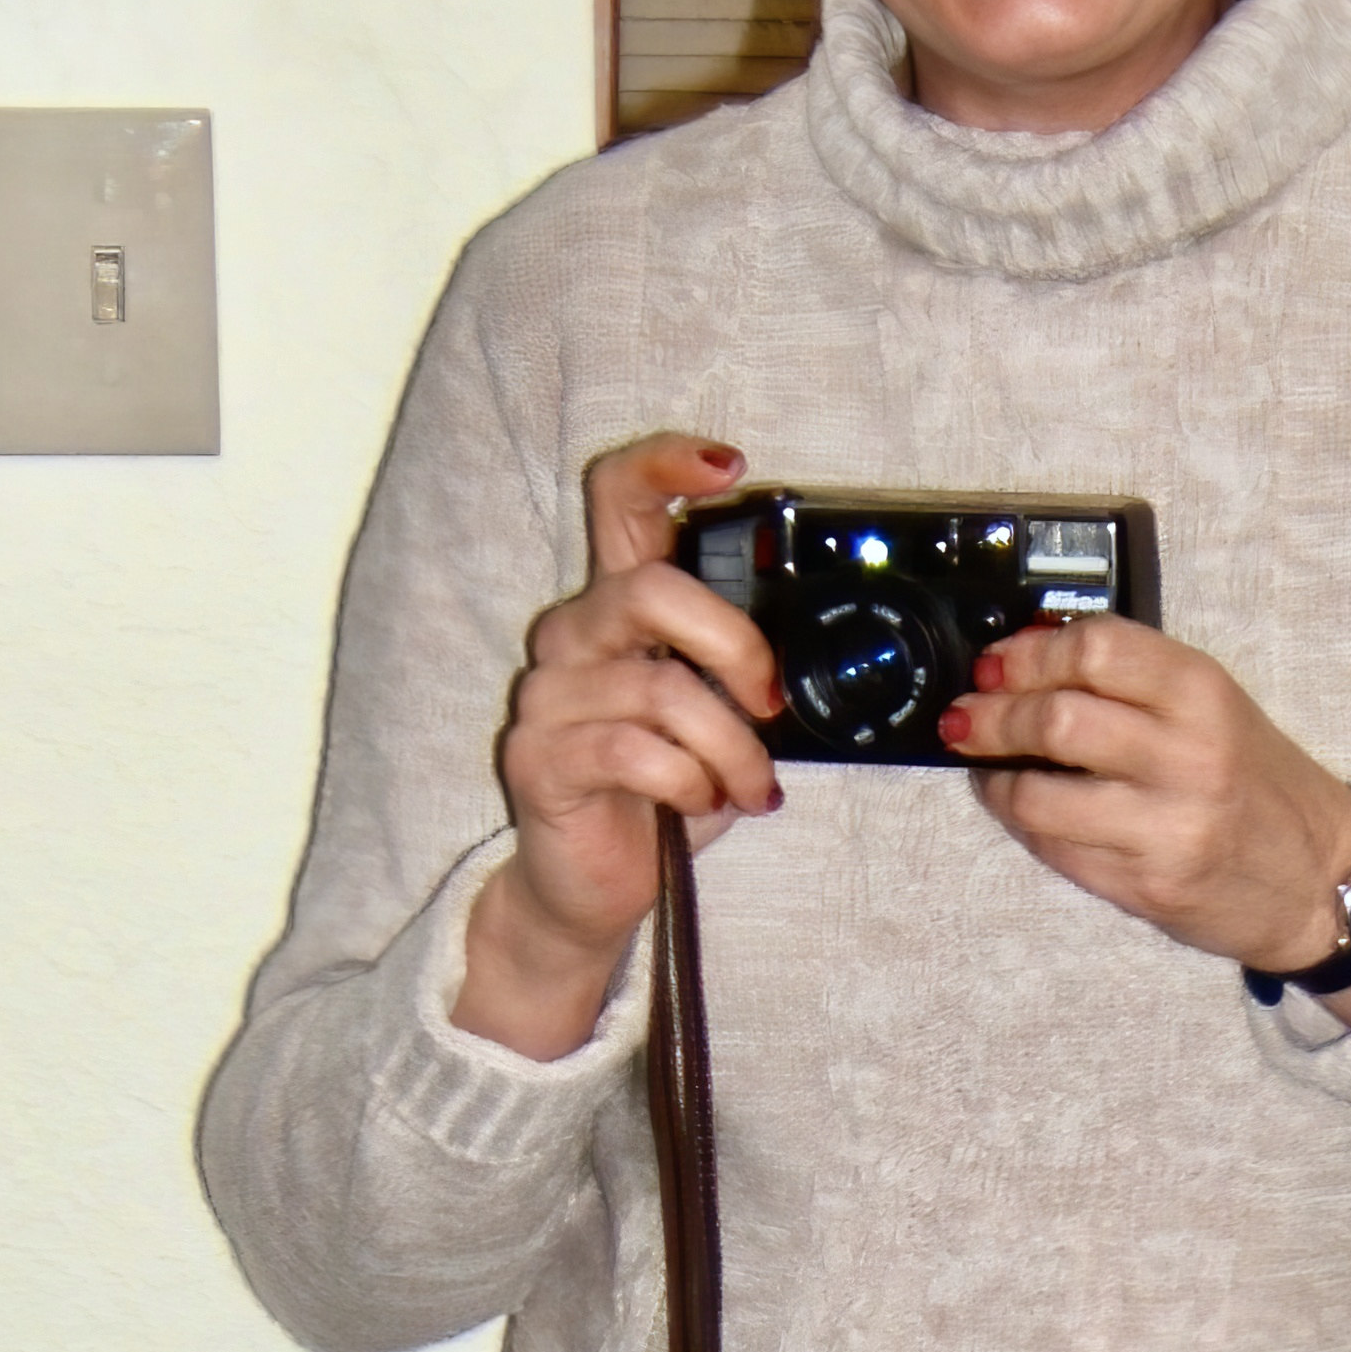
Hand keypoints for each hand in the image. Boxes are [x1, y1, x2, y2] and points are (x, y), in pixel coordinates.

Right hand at [454, 434, 780, 1060]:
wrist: (594, 887)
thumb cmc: (664, 793)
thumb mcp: (718, 716)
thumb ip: (741, 668)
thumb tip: (813, 652)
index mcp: (620, 607)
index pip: (619, 499)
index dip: (666, 464)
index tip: (731, 465)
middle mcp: (574, 636)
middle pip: (648, 588)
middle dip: (733, 644)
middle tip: (769, 700)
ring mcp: (548, 696)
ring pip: (658, 689)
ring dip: (731, 748)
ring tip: (750, 788)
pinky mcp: (538, 758)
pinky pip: (632, 751)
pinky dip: (691, 781)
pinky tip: (703, 803)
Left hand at [936, 618, 1350, 1003]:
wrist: (1317, 879)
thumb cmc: (1258, 783)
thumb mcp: (1214, 709)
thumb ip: (1134, 682)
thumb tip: (1026, 656)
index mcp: (1204, 694)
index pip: (1097, 647)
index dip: (1029, 653)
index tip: (997, 662)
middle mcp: (1189, 755)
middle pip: (1057, 718)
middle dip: (992, 714)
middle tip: (967, 715)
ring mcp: (1167, 826)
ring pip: (1038, 793)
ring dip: (993, 776)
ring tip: (985, 766)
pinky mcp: (1146, 884)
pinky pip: (1054, 848)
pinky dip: (1022, 824)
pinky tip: (1022, 809)